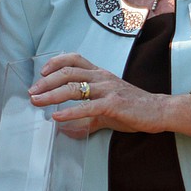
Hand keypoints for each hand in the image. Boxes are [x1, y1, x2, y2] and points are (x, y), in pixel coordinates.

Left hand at [28, 52, 163, 134]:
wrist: (159, 110)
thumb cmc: (133, 108)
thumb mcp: (105, 111)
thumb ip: (85, 118)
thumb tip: (66, 130)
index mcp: (100, 74)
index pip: (74, 60)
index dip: (56, 63)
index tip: (42, 73)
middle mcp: (102, 78)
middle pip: (68, 73)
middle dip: (46, 82)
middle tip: (32, 92)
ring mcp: (107, 90)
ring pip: (74, 88)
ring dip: (51, 95)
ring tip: (37, 102)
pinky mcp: (113, 104)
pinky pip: (87, 107)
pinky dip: (69, 112)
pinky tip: (57, 117)